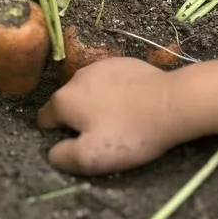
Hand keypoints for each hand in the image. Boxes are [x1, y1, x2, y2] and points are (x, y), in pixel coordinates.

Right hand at [38, 58, 188, 174]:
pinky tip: (134, 103)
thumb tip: (52, 153)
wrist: (172, 103)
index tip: (81, 145)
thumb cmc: (129, 133)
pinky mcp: (124, 61)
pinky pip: (111, 81)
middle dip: (80, 120)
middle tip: (106, 136)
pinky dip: (116, 92)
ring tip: (122, 120)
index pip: (45, 120)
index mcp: (63, 99)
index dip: (59, 136)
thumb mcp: (90, 157)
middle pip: (69, 104)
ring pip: (90, 91)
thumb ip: (62, 157)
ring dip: (98, 104)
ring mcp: (101, 65)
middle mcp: (77, 77)